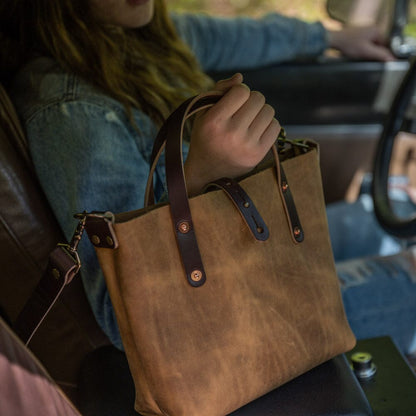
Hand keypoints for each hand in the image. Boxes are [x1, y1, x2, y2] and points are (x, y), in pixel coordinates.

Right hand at [184, 73, 279, 195]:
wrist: (206, 172)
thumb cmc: (205, 136)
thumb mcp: (204, 112)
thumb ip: (219, 90)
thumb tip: (241, 77)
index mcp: (214, 121)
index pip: (242, 90)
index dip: (239, 91)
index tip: (233, 100)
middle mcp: (231, 134)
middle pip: (258, 98)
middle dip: (251, 100)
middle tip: (242, 111)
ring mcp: (246, 146)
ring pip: (269, 110)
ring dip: (260, 112)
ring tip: (249, 121)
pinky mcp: (258, 155)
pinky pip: (276, 126)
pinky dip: (268, 124)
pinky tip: (256, 130)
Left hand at [327, 26, 394, 60]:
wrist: (334, 41)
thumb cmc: (349, 44)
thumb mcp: (366, 51)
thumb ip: (380, 55)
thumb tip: (392, 59)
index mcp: (378, 31)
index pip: (387, 45)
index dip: (384, 55)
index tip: (380, 62)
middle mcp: (373, 29)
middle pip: (380, 46)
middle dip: (375, 54)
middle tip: (368, 60)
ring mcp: (366, 32)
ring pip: (372, 47)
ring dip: (368, 54)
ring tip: (361, 57)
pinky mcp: (360, 37)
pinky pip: (366, 46)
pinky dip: (363, 52)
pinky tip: (358, 55)